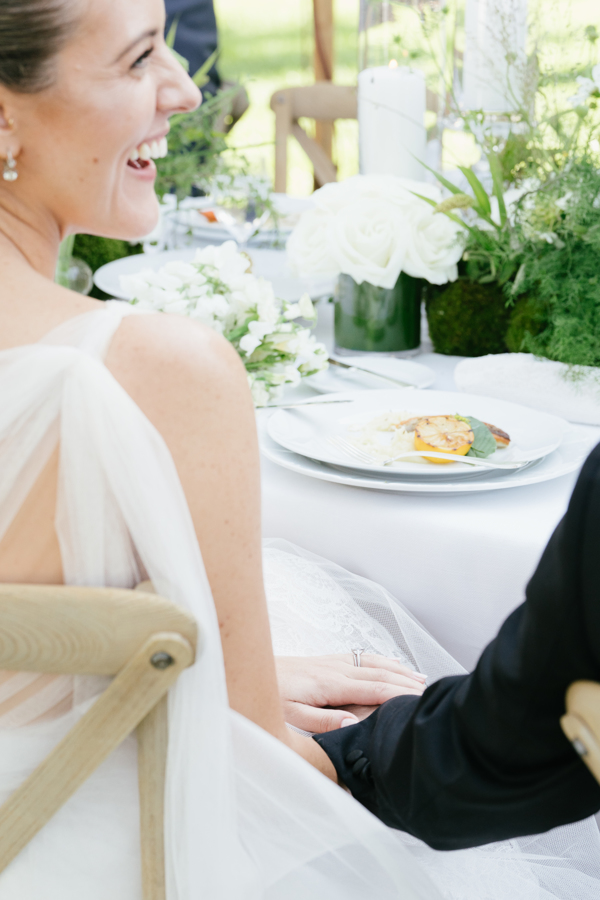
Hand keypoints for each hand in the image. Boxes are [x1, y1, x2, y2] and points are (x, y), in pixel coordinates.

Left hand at [275, 654, 426, 733]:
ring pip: (374, 663)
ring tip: (421, 680)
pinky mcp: (326, 660)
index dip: (401, 695)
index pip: (375, 689)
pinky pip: (362, 657)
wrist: (248, 665)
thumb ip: (322, 721)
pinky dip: (382, 661)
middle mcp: (335, 668)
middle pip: (380, 674)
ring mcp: (332, 661)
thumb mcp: (289, 715)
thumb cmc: (268, 694)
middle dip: (407, 683)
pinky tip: (392, 664)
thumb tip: (353, 722)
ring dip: (399, 670)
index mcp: (330, 684)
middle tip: (432, 695)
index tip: (422, 702)